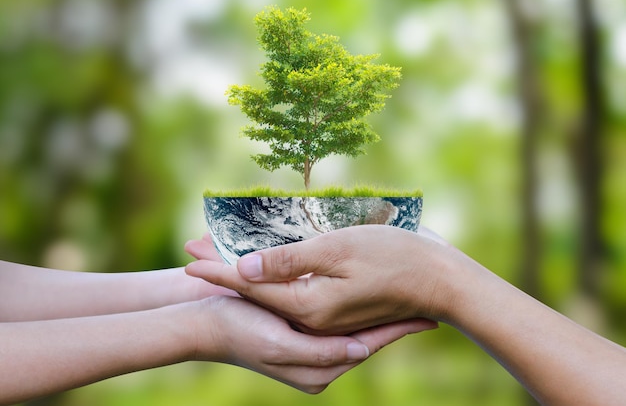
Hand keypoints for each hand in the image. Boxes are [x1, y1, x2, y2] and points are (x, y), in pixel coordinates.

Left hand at [185, 226, 446, 334]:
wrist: (440, 281)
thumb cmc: (394, 257)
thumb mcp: (338, 251)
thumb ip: (289, 262)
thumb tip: (244, 269)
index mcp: (309, 307)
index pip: (250, 285)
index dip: (216, 268)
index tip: (186, 255)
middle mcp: (312, 318)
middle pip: (256, 291)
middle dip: (223, 269)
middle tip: (193, 248)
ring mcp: (325, 317)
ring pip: (272, 293)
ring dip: (244, 272)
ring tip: (217, 252)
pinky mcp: (336, 309)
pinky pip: (292, 295)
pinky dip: (270, 277)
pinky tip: (260, 264)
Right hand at [192, 295, 436, 392]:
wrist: (204, 323)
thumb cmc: (240, 329)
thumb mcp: (280, 344)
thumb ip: (320, 352)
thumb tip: (361, 349)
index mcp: (316, 371)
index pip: (368, 347)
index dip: (398, 330)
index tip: (428, 317)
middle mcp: (318, 366)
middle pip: (366, 340)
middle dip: (393, 323)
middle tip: (424, 304)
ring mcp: (309, 351)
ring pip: (355, 331)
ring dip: (378, 316)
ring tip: (407, 299)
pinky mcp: (301, 337)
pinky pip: (339, 325)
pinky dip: (358, 312)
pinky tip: (371, 296)